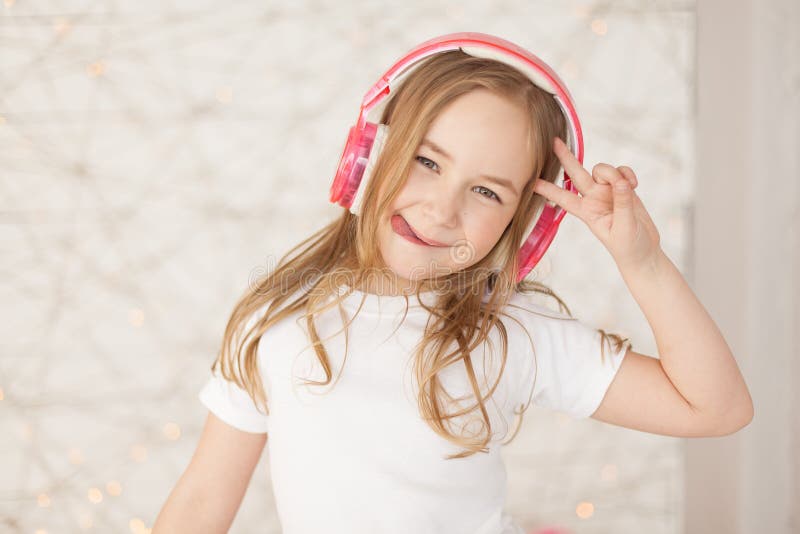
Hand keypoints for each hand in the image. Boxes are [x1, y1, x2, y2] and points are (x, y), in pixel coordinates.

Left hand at [532, 137, 661, 273]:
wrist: (644, 252)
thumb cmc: (628, 247)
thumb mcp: (624, 228)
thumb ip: (623, 204)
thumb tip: (621, 182)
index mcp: (587, 212)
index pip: (562, 197)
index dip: (547, 189)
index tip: (531, 180)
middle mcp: (593, 199)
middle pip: (576, 173)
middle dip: (566, 157)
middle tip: (555, 141)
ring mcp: (608, 193)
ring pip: (603, 170)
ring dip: (614, 172)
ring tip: (628, 186)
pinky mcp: (624, 190)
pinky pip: (622, 172)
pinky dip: (628, 174)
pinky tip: (635, 184)